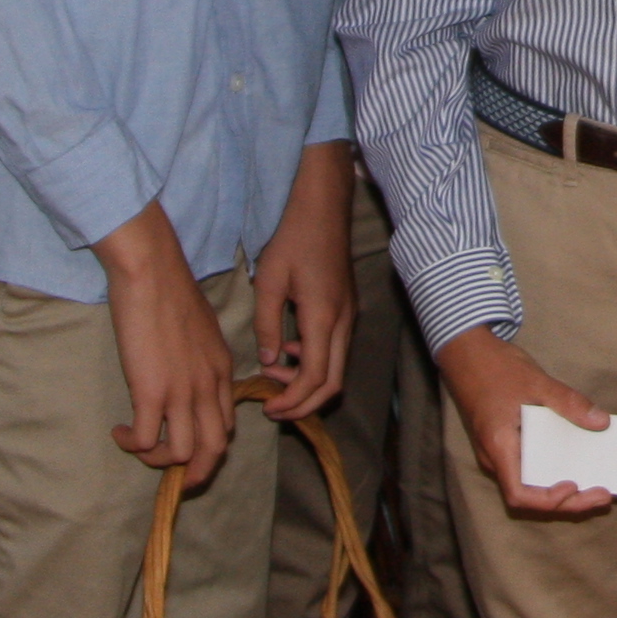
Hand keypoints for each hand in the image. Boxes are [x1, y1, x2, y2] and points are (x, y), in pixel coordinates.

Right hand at [96, 203, 234, 482]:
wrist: (153, 271)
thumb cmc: (171, 292)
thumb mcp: (202, 330)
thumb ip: (201, 358)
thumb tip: (188, 372)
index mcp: (223, 372)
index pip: (226, 425)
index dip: (210, 447)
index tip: (190, 452)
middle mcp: (209, 388)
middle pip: (214, 449)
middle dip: (197, 473)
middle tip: (176, 481)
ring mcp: (182, 392)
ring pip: (182, 453)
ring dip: (158, 461)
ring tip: (138, 447)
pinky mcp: (152, 391)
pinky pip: (146, 439)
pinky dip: (132, 444)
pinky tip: (119, 433)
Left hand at [253, 142, 355, 421]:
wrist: (323, 210)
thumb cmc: (293, 239)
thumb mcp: (269, 282)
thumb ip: (267, 325)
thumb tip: (269, 360)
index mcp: (323, 318)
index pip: (315, 377)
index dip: (293, 401)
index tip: (268, 408)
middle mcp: (343, 323)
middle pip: (333, 383)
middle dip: (304, 404)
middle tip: (273, 408)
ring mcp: (349, 317)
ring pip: (336, 369)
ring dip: (307, 382)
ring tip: (273, 375)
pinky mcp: (347, 311)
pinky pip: (335, 351)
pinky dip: (314, 363)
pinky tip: (289, 350)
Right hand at [433, 325, 614, 517]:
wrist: (465, 353)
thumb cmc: (494, 367)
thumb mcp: (537, 381)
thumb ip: (569, 403)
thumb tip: (601, 422)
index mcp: (499, 446)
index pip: (518, 494)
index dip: (547, 500)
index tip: (573, 486)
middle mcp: (495, 458)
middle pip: (528, 496)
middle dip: (567, 503)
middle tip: (603, 496)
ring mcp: (498, 454)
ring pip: (528, 485)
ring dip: (561, 493)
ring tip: (595, 488)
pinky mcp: (504, 446)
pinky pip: (528, 469)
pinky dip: (552, 474)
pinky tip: (575, 466)